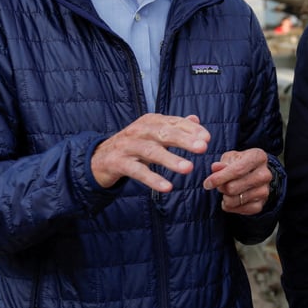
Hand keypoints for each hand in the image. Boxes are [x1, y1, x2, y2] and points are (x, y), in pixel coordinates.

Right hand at [91, 113, 209, 191]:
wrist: (99, 158)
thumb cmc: (133, 145)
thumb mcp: (153, 134)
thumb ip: (174, 127)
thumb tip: (196, 119)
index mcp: (150, 121)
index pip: (174, 122)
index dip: (191, 130)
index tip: (207, 139)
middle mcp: (139, 130)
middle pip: (164, 133)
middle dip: (184, 140)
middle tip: (203, 148)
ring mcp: (127, 146)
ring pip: (151, 152)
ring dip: (171, 159)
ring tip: (188, 168)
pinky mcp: (118, 163)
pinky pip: (137, 171)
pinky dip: (153, 179)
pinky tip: (167, 187)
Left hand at [202, 148, 272, 215]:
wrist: (255, 174)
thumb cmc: (240, 163)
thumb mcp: (231, 158)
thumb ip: (222, 163)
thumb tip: (215, 167)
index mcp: (258, 157)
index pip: (237, 170)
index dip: (219, 178)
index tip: (207, 183)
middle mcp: (265, 174)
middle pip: (233, 188)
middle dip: (221, 188)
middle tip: (221, 184)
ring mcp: (264, 191)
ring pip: (234, 200)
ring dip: (225, 197)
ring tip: (227, 191)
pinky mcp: (260, 205)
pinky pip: (238, 210)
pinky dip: (230, 206)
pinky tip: (232, 198)